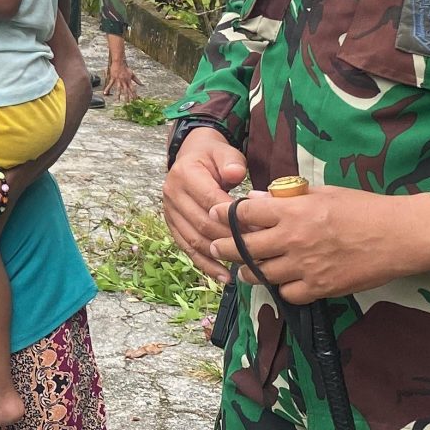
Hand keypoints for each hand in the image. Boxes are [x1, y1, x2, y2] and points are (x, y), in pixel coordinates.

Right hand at [103, 60, 138, 100]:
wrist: (119, 63)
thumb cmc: (126, 68)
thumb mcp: (132, 74)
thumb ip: (137, 80)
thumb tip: (142, 84)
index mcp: (128, 81)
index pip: (132, 89)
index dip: (134, 94)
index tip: (135, 100)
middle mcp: (124, 82)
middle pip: (126, 91)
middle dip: (127, 97)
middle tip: (128, 103)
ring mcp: (118, 80)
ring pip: (118, 89)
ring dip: (118, 95)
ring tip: (118, 101)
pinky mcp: (113, 79)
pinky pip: (110, 85)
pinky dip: (107, 89)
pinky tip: (105, 93)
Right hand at [161, 128, 245, 282]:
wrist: (191, 156)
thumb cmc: (213, 156)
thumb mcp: (224, 152)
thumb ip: (231, 162)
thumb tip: (235, 174)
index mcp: (184, 175)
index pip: (210, 200)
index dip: (234, 217)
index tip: (260, 229)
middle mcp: (172, 194)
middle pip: (202, 224)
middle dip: (230, 239)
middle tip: (257, 250)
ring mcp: (169, 212)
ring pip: (194, 240)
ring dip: (218, 257)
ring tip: (243, 267)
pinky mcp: (172, 226)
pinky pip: (188, 249)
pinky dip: (205, 265)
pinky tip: (223, 277)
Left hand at [205, 187, 429, 302]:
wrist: (399, 236)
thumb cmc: (365, 208)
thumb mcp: (324, 193)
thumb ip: (289, 198)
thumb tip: (259, 198)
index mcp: (292, 212)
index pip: (244, 214)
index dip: (225, 215)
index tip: (214, 215)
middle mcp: (292, 240)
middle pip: (243, 248)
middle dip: (225, 247)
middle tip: (216, 247)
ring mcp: (305, 267)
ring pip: (261, 274)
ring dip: (249, 270)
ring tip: (244, 267)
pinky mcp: (320, 288)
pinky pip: (287, 293)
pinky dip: (281, 288)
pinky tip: (282, 281)